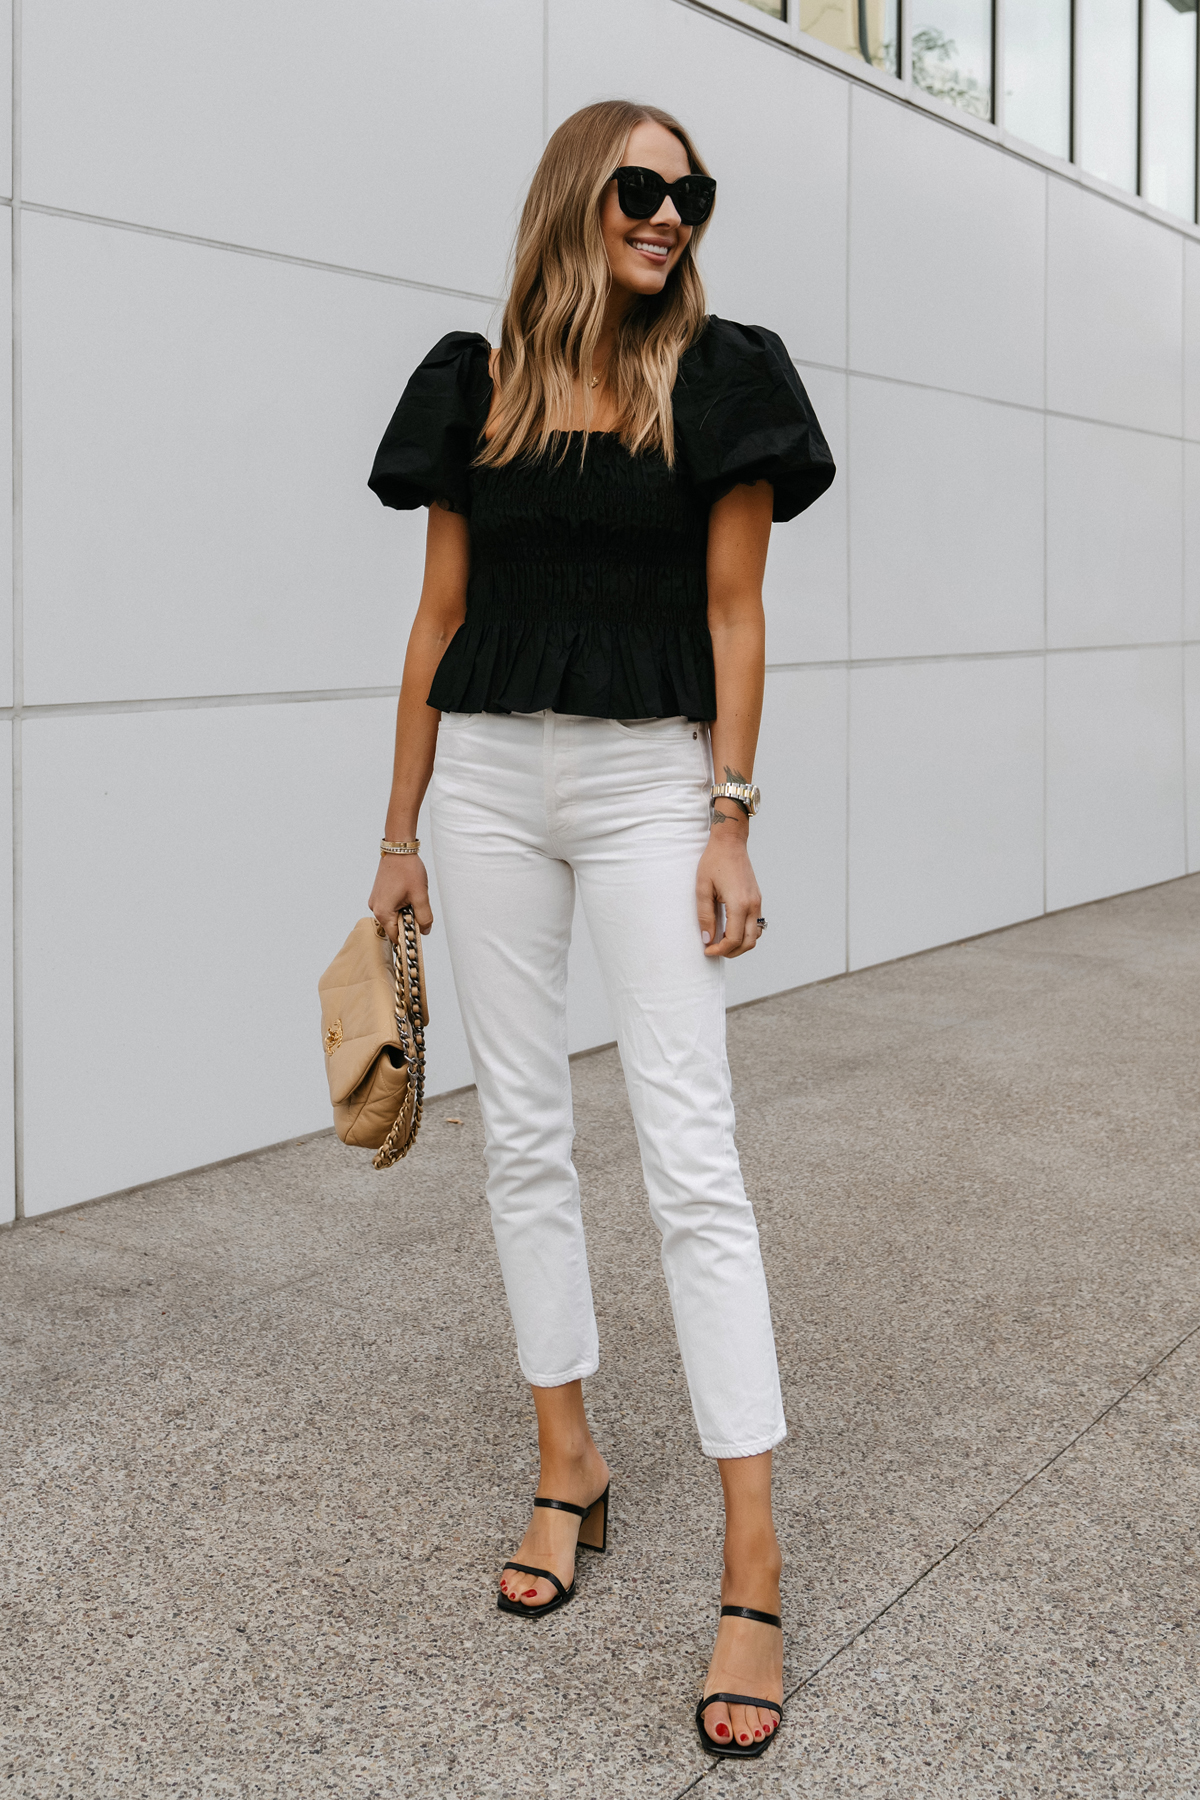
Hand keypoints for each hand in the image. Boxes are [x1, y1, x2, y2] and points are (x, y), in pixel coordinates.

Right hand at [368, 854, 433, 944]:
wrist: (399, 850)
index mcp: (383, 912)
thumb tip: (424, 930)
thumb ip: (424, 917)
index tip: (418, 935)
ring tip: (413, 899)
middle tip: (419, 911)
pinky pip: (390, 907)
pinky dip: (400, 905)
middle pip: (394, 926)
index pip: (395, 936)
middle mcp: (376, 908)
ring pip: (393, 916)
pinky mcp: (379, 895)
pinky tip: (407, 894)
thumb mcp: (420, 896)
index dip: (408, 938)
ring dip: (405, 913)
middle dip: (408, 922)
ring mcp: (376, 901)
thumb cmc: (407, 870)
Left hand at [696, 829, 761, 957]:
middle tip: (714, 949)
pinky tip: (730, 930)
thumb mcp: (702, 889)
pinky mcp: (757, 899)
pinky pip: (755, 925)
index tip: (707, 950)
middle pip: (748, 943)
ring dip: (740, 944)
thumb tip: (706, 939)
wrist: (730, 843)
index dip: (720, 950)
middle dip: (731, 952)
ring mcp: (757, 902)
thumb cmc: (714, 862)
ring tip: (721, 941)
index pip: (734, 939)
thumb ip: (704, 916)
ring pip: (755, 936)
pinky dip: (745, 934)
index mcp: (739, 904)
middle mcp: (753, 905)